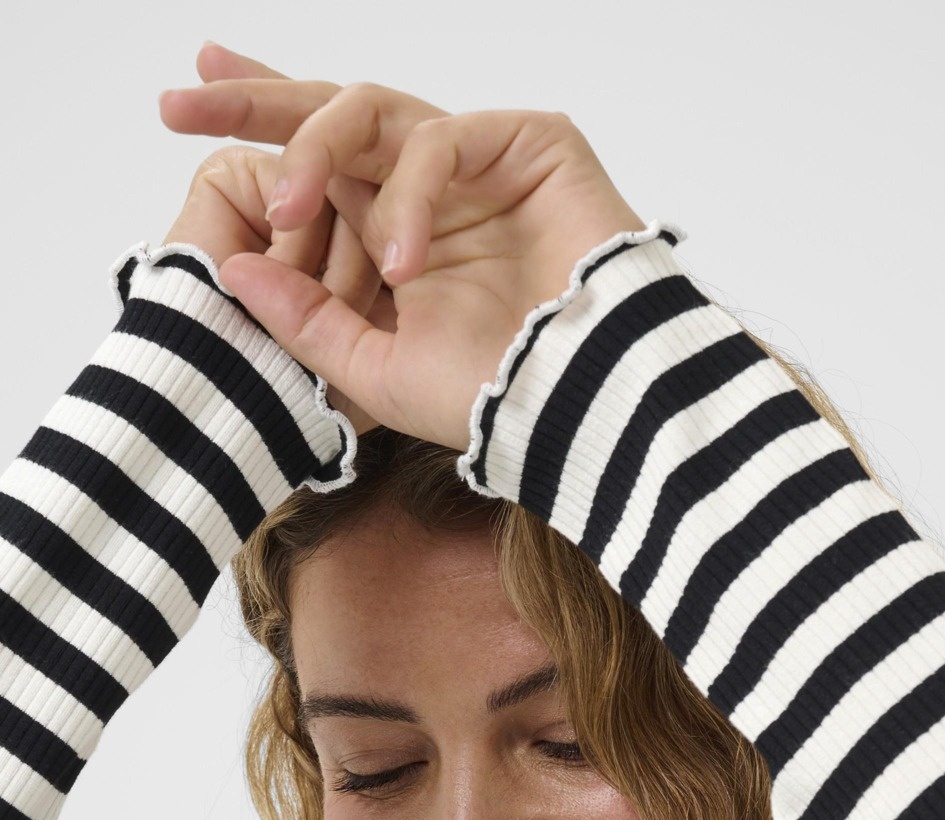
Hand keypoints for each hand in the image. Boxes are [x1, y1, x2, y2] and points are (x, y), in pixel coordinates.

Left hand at [159, 44, 648, 452]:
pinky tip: (401, 261)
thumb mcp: (371, 370)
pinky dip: (410, 196)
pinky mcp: (530, 143)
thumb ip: (303, 320)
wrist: (579, 407)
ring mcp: (480, 160)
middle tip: (182, 100)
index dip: (255, 123)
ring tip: (287, 208)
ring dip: (315, 149)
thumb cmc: (491, 399)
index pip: (316, 159)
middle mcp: (432, 186)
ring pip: (377, 111)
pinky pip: (443, 141)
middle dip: (253, 99)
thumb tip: (232, 264)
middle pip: (333, 112)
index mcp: (394, 229)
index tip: (180, 107)